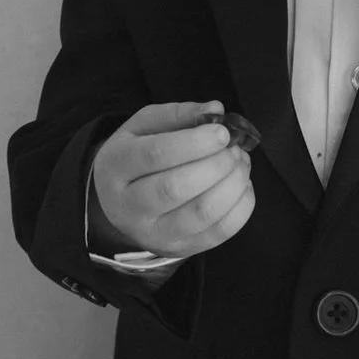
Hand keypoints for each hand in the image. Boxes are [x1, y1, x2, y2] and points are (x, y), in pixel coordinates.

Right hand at [89, 102, 256, 258]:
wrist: (121, 203)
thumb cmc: (137, 156)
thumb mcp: (144, 126)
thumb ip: (178, 114)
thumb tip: (216, 109)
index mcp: (117, 167)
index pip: (155, 155)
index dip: (194, 142)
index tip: (222, 132)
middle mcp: (130, 207)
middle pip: (175, 188)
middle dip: (216, 164)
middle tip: (233, 149)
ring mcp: (155, 234)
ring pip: (201, 213)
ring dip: (233, 184)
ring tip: (240, 163)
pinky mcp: (180, 249)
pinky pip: (220, 233)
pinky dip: (241, 206)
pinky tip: (242, 186)